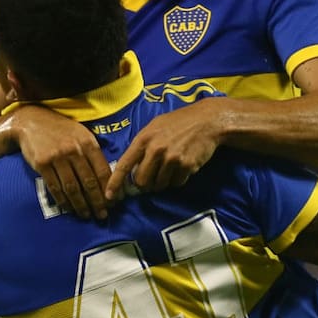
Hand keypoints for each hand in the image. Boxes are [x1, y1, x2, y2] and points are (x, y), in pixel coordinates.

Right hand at [11, 105, 111, 218]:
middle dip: (97, 202)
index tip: (114, 202)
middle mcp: (74, 150)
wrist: (31, 120)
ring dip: (81, 205)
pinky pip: (55, 188)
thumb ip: (93, 152)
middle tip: (102, 215)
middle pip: (89, 182)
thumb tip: (109, 176)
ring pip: (72, 188)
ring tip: (87, 215)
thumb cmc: (61, 129)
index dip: (110, 189)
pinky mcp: (42, 164)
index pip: (103, 171)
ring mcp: (57, 157)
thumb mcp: (82, 134)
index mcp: (88, 143)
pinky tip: (69, 208)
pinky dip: (63, 201)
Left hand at [106, 100, 220, 197]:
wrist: (207, 121)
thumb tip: (131, 168)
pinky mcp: (187, 166)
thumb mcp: (155, 127)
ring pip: (160, 185)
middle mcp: (156, 150)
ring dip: (164, 181)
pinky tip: (183, 166)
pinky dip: (178, 179)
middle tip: (153, 178)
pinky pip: (176, 183)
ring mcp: (172, 159)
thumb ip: (142, 145)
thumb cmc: (179, 122)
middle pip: (142, 181)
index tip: (109, 196)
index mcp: (144, 139)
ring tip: (171, 167)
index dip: (115, 183)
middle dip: (146, 184)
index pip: (124, 165)